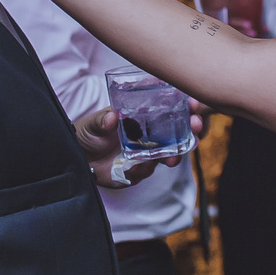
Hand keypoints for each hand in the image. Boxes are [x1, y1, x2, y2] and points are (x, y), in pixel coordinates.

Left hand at [75, 104, 201, 186]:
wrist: (79, 158)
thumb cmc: (89, 132)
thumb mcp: (94, 122)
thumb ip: (102, 120)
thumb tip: (111, 117)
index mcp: (144, 115)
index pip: (172, 108)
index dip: (186, 106)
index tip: (195, 103)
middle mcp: (151, 133)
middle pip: (180, 131)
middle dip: (193, 129)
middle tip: (196, 126)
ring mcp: (148, 152)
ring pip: (171, 153)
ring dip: (176, 155)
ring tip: (173, 159)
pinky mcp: (140, 169)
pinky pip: (147, 170)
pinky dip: (143, 170)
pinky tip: (134, 168)